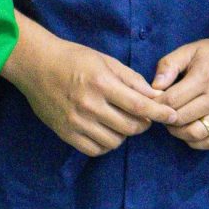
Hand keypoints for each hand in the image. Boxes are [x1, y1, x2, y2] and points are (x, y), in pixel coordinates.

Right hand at [18, 35, 167, 156]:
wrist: (36, 65)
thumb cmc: (74, 58)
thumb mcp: (106, 61)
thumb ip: (132, 80)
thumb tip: (156, 96)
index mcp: (101, 84)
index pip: (139, 106)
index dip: (159, 114)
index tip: (172, 116)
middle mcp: (89, 105)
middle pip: (129, 127)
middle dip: (144, 124)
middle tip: (145, 117)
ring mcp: (75, 121)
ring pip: (114, 141)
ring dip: (125, 134)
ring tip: (122, 121)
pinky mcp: (64, 133)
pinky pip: (94, 149)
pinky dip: (106, 144)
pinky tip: (107, 132)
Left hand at [156, 24, 208, 151]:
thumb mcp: (189, 51)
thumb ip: (168, 65)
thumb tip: (154, 88)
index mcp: (206, 76)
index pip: (171, 101)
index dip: (156, 104)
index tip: (153, 102)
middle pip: (181, 119)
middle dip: (166, 118)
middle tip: (163, 113)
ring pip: (195, 134)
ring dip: (179, 132)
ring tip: (175, 122)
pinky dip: (196, 142)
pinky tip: (190, 130)